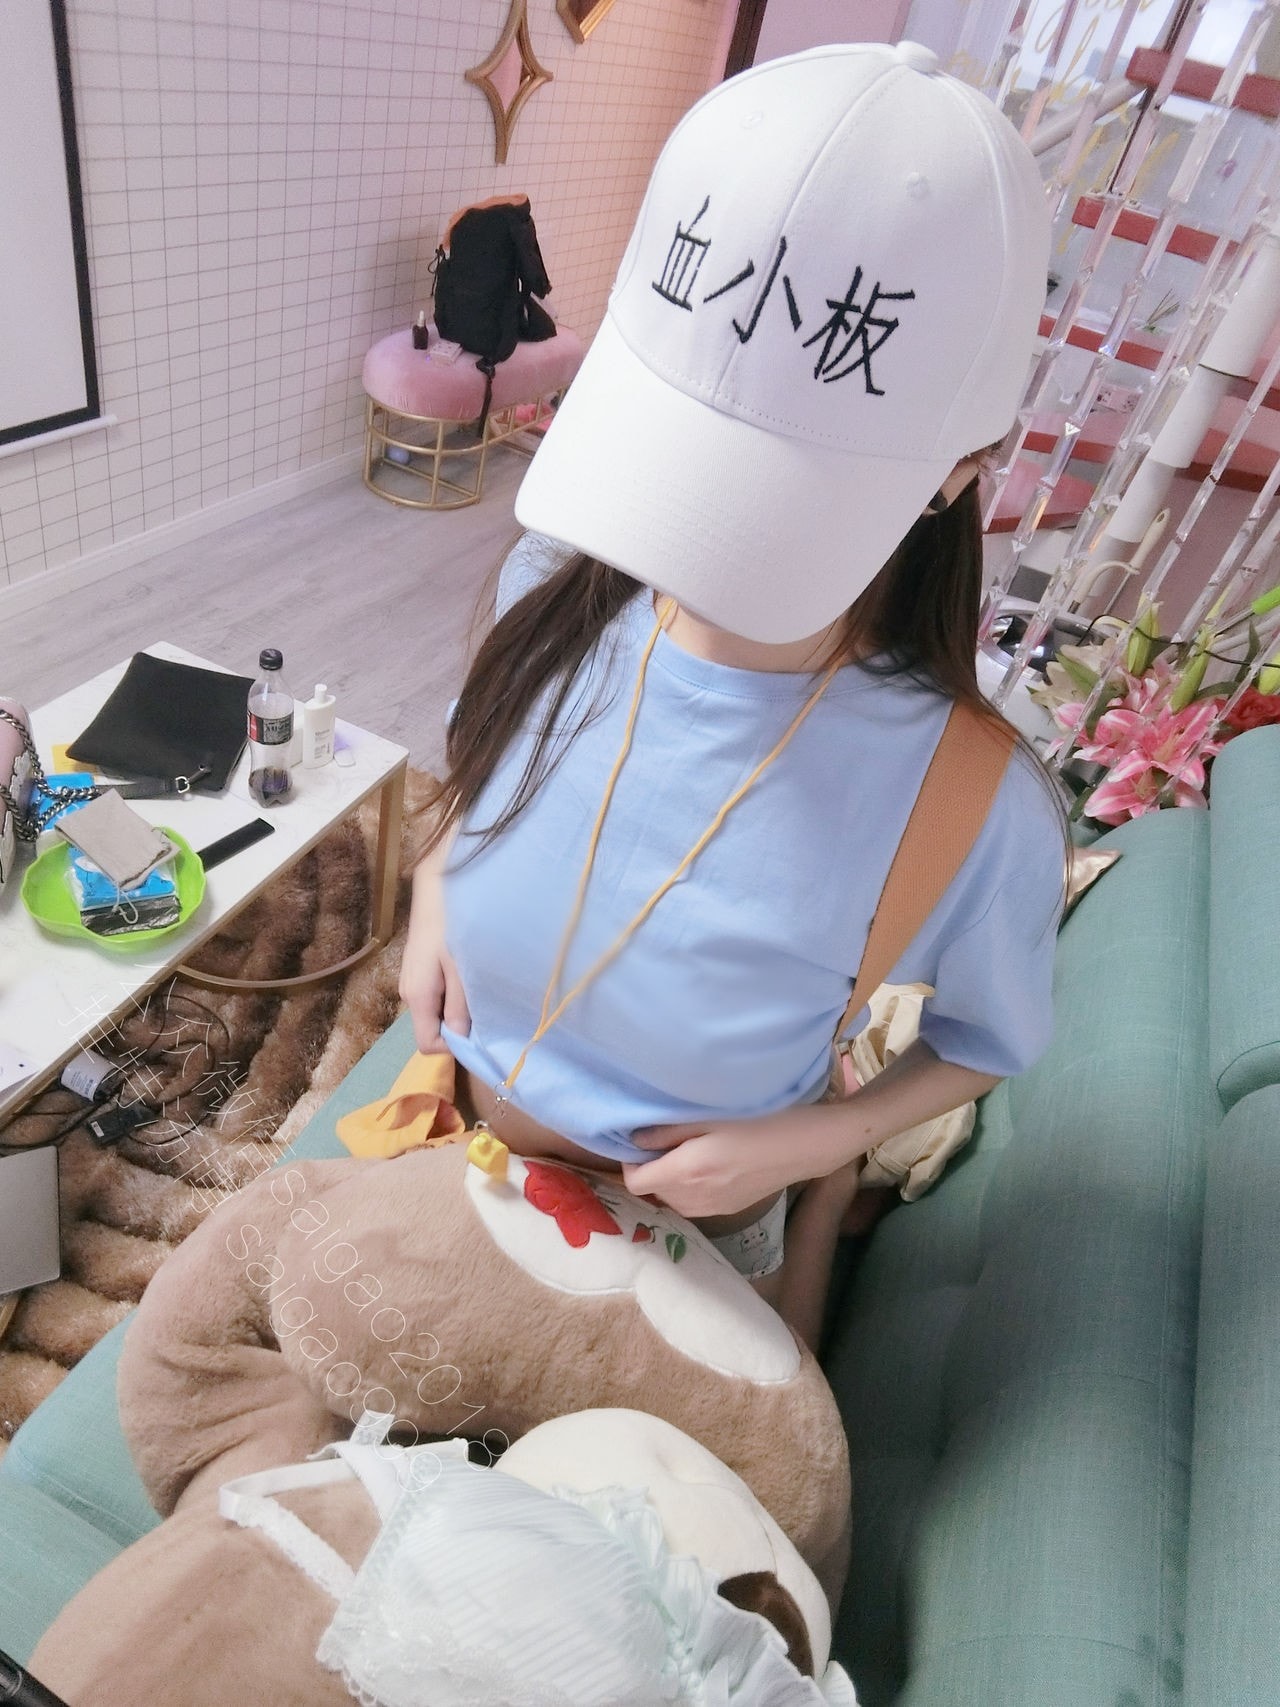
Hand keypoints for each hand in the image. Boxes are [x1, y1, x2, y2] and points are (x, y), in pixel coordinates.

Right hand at [399, 861, 470, 1053]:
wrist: (435, 886)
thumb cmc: (450, 924)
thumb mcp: (461, 968)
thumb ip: (460, 1005)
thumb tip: (461, 1039)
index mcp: (418, 997)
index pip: (428, 1045)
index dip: (453, 1045)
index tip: (478, 1032)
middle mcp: (409, 994)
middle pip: (432, 1027)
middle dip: (457, 1024)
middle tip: (482, 1003)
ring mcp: (411, 980)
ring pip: (435, 1010)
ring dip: (456, 1005)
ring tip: (475, 982)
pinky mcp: (417, 968)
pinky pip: (435, 994)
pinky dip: (451, 991)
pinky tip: (464, 970)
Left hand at [621, 1103, 847, 1219]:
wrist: (808, 1146)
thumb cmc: (762, 1120)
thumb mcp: (712, 1115)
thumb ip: (669, 1130)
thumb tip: (636, 1139)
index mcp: (687, 1172)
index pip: (635, 1181)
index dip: (631, 1160)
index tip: (643, 1139)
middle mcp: (695, 1199)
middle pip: (652, 1191)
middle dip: (651, 1167)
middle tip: (667, 1139)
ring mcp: (713, 1209)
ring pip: (672, 1199)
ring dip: (670, 1178)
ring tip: (688, 1150)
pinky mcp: (729, 1210)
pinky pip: (693, 1203)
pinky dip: (689, 1187)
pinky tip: (709, 1164)